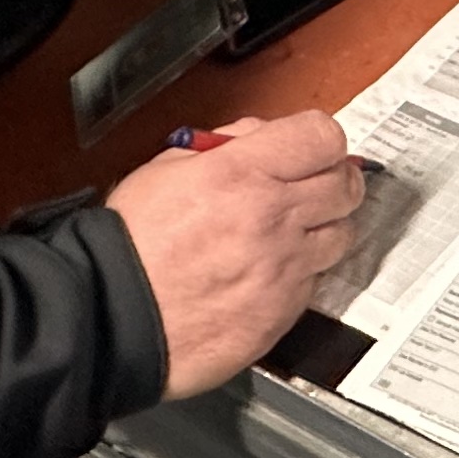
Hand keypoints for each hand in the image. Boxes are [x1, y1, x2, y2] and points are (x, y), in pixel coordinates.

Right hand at [104, 112, 365, 399]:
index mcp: (242, 173)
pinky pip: (315, 281)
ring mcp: (284, 269)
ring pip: (342, 235)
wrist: (111, 320)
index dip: (320, 139)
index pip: (323, 136)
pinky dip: (302, 272)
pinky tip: (268, 272)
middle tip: (313, 185)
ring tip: (290, 232)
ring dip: (324, 227)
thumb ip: (221, 147)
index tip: (310, 148)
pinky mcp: (284, 312)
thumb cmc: (128, 246)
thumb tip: (258, 139)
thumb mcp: (163, 169)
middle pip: (347, 185)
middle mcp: (274, 218)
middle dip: (334, 179)